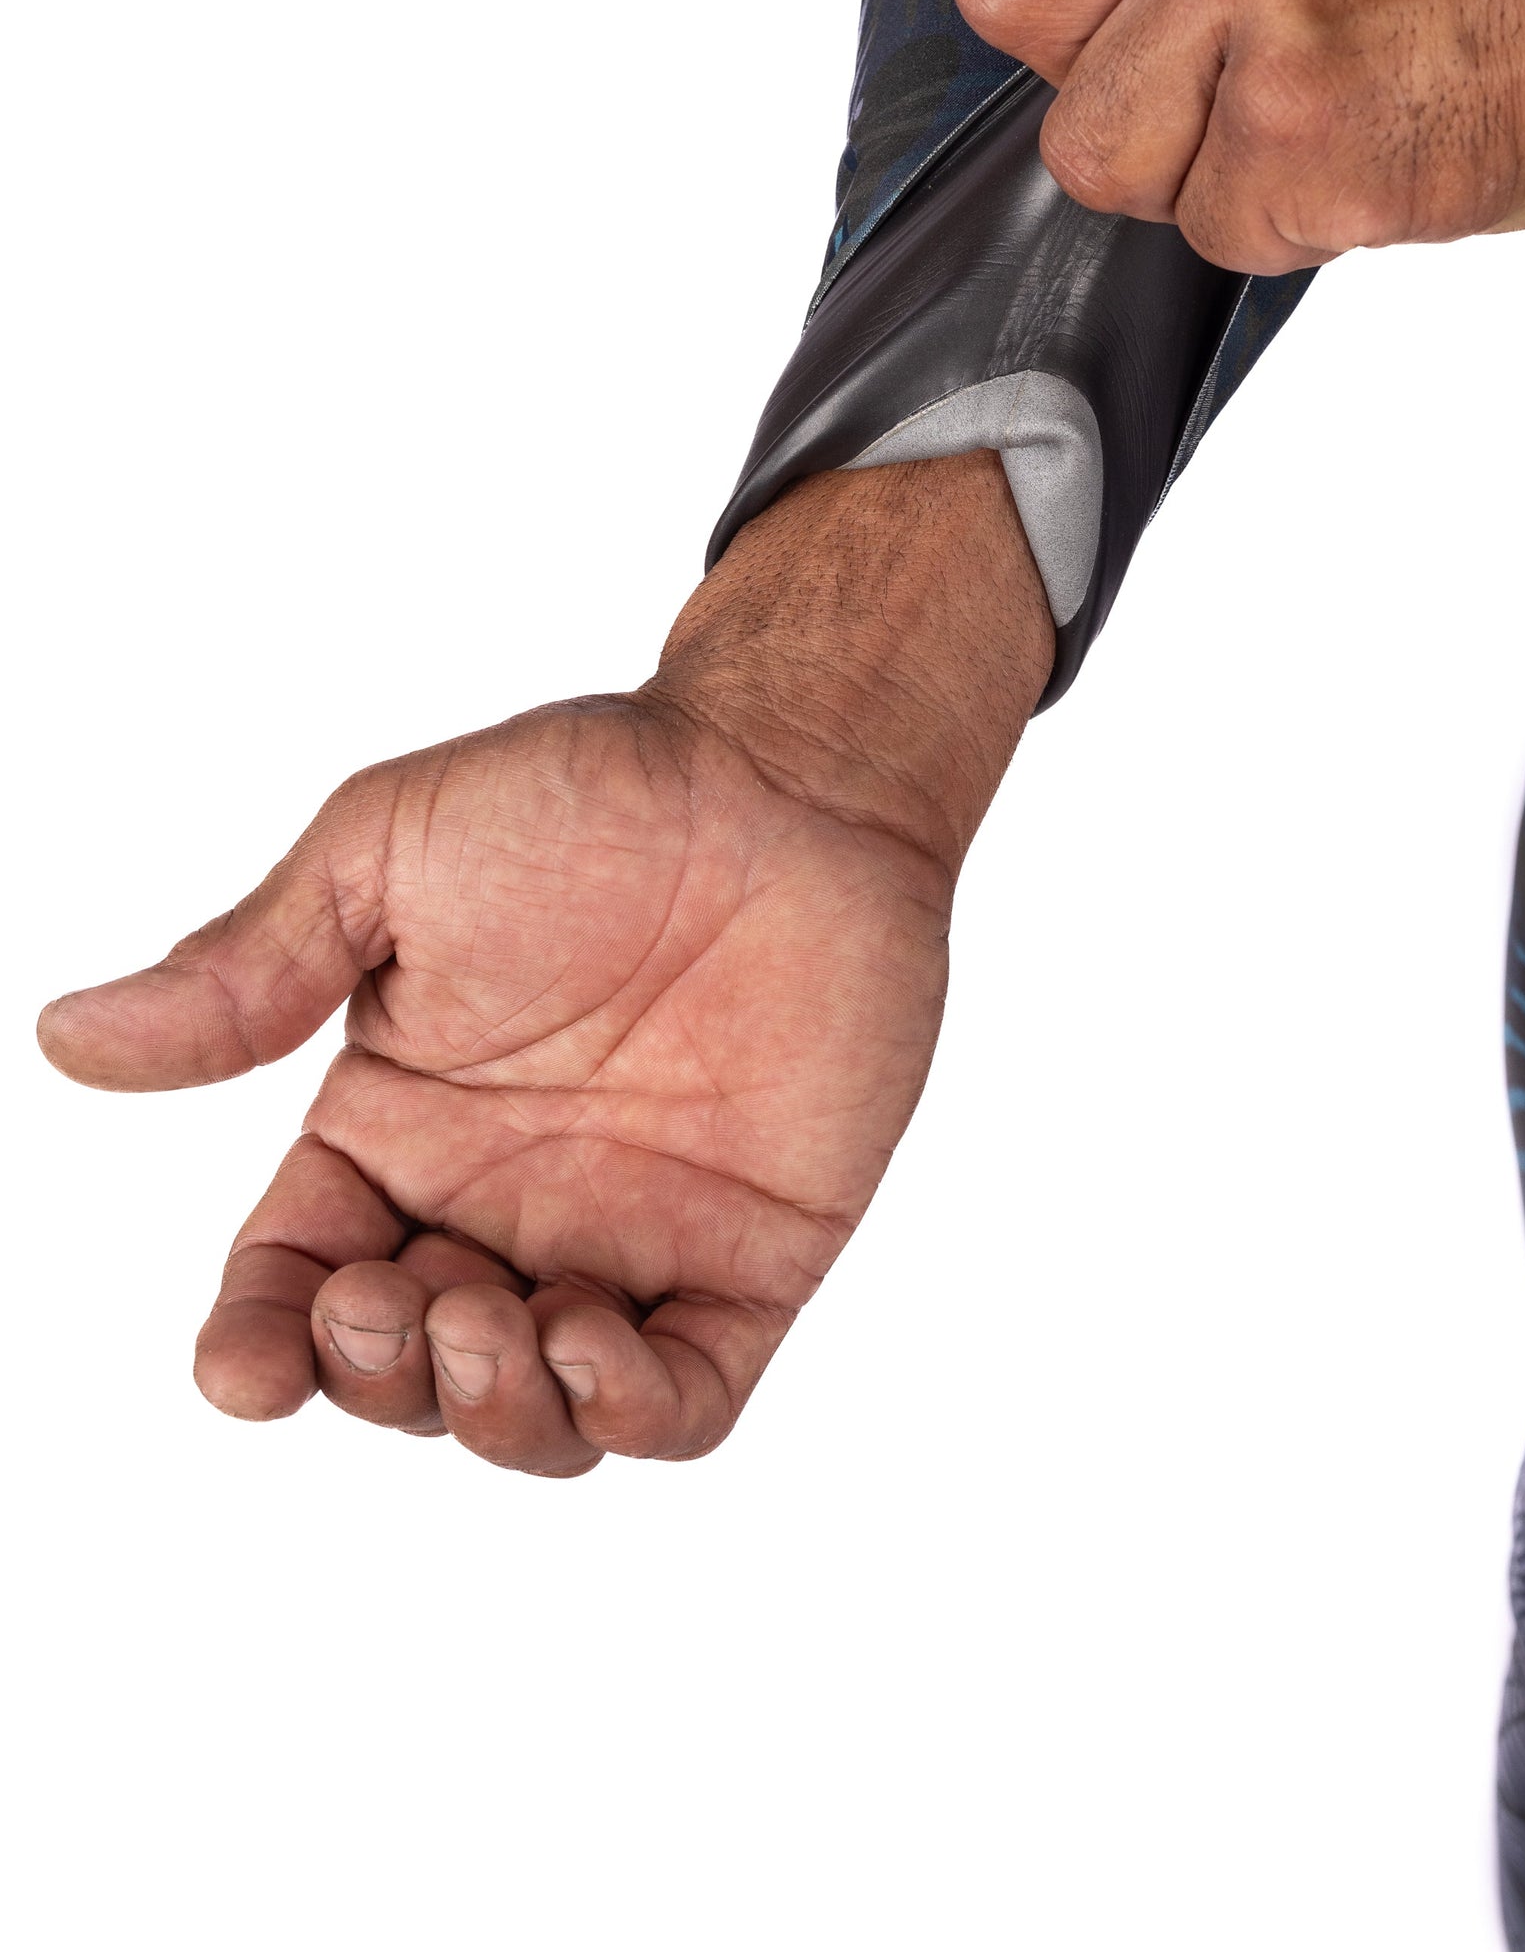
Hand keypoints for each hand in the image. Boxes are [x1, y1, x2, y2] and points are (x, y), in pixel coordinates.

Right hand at [38, 458, 1049, 1477]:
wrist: (786, 772)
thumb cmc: (587, 793)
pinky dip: (629, 1415)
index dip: (258, 1348)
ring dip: (489, 1412)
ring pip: (532, 1418)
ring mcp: (627, 1241)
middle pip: (400, 1371)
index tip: (247, 1363)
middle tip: (398, 1297)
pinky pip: (683, 1401)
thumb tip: (67, 1038)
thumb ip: (248, 972)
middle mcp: (499, 1203)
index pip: (293, 1281)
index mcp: (395, 1127)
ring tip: (498, 1320)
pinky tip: (591, 1346)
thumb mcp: (386, 858)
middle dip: (376, 1375)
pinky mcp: (750, 1260)